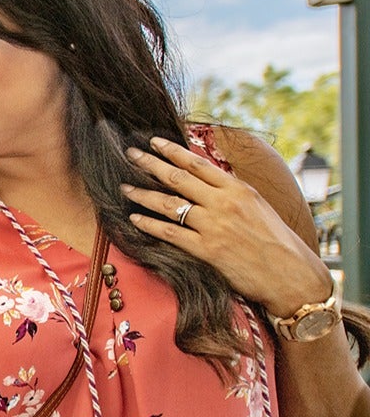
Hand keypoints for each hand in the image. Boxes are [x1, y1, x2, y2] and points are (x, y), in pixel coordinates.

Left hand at [120, 137, 331, 314]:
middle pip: (178, 178)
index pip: (198, 164)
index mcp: (239, 189)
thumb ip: (231, 192)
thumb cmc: (277, 241)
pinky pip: (170, 233)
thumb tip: (206, 178)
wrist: (292, 274)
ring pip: (169, 204)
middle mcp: (224, 203)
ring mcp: (214, 226)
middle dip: (150, 164)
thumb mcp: (259, 206)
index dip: (172, 151)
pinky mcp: (207, 250)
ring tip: (124, 188)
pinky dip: (149, 224)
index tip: (153, 142)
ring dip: (143, 194)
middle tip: (129, 155)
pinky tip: (134, 218)